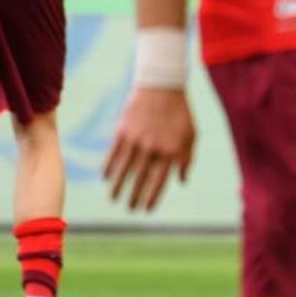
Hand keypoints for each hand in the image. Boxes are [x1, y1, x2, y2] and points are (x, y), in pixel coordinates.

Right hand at [103, 88, 195, 210]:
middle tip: (130, 209)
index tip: (146, 210)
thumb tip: (182, 181)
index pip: (159, 181)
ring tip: (113, 199)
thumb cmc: (180, 113)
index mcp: (170, 151)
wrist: (162, 86)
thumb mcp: (191, 136)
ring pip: (124, 169)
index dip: (152, 197)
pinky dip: (108, 166)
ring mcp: (136, 139)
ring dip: (118, 186)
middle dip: (134, 196)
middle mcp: (152, 148)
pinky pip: (113, 153)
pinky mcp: (122, 130)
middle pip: (140, 179)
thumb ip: (186, 159)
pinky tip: (104, 178)